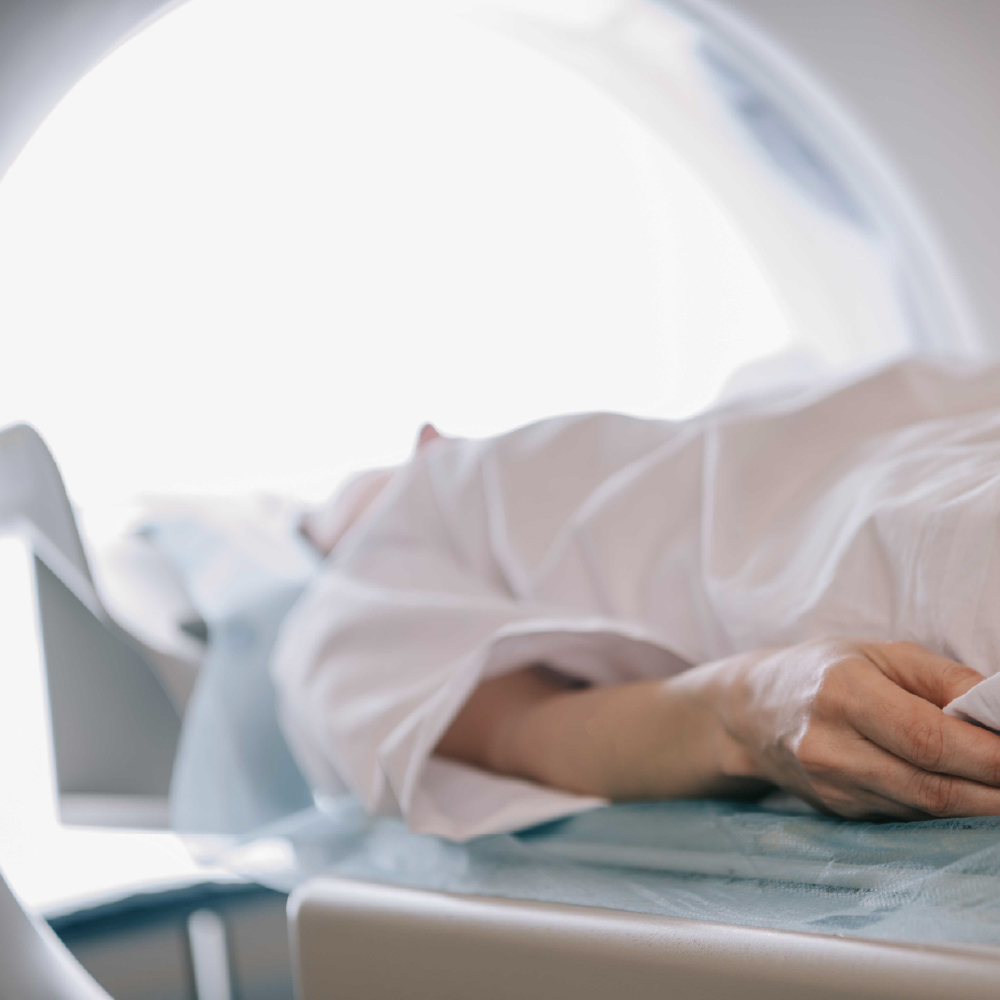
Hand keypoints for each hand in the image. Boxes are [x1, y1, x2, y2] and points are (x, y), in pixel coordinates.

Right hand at [706, 639, 999, 818]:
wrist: (751, 714)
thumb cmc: (821, 671)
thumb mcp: (879, 653)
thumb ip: (944, 679)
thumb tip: (999, 709)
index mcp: (842, 692)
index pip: (928, 738)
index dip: (990, 756)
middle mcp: (831, 747)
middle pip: (933, 788)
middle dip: (996, 793)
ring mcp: (833, 787)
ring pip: (925, 810)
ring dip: (978, 807)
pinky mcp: (840, 813)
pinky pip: (907, 817)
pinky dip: (945, 810)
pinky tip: (967, 794)